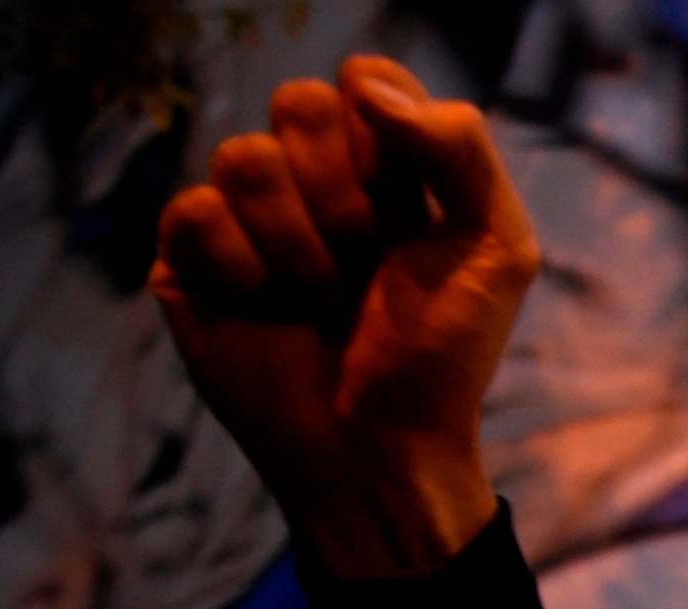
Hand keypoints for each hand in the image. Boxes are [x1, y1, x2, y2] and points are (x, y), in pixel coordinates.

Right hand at [149, 57, 537, 575]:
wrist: (382, 448)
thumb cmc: (442, 357)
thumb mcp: (495, 249)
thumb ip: (463, 148)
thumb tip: (370, 91)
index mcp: (386, 167)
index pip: (364, 80)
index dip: (384, 133)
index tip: (410, 204)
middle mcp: (313, 181)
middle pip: (299, 103)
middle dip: (346, 194)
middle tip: (367, 262)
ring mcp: (249, 216)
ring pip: (243, 156)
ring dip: (300, 244)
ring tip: (322, 300)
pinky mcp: (192, 258)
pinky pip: (195, 211)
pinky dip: (245, 271)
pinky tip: (268, 311)